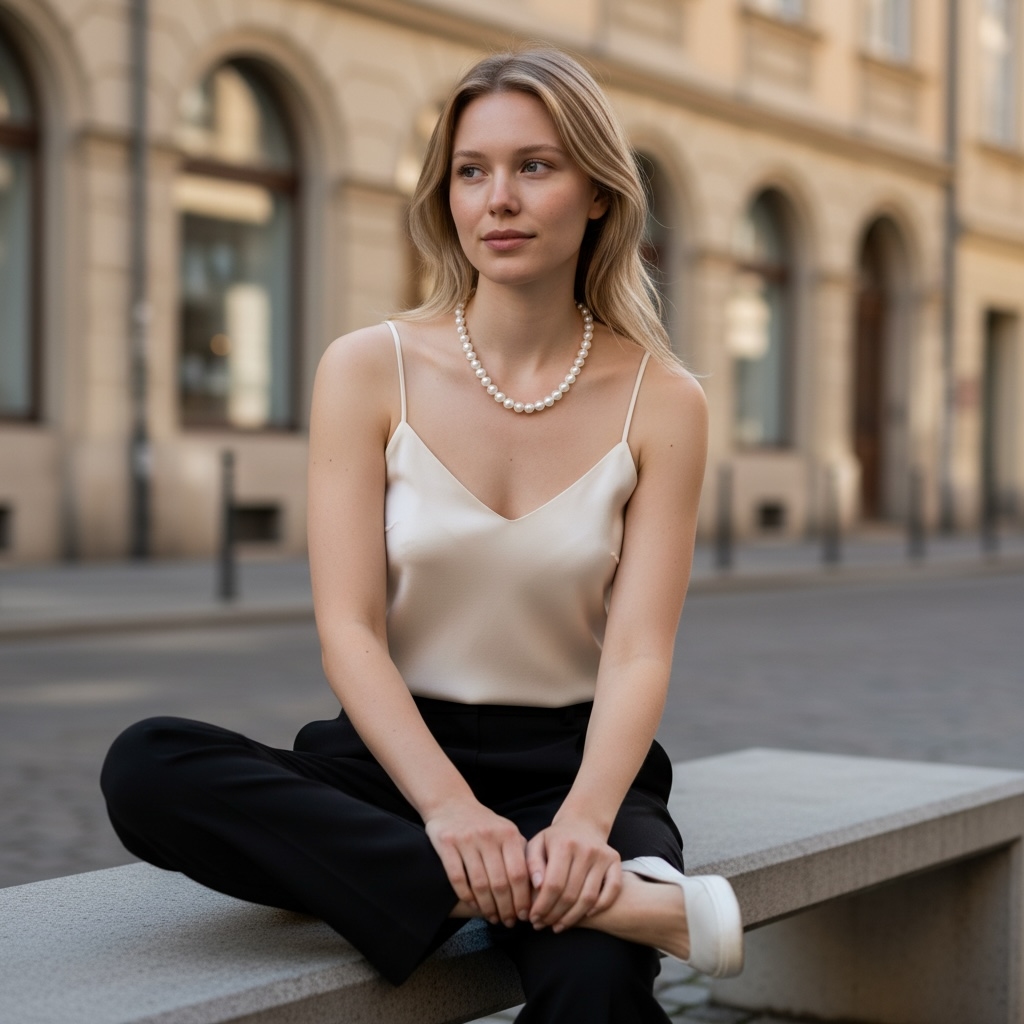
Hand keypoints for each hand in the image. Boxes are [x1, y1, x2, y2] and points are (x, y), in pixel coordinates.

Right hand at [424, 799, 530, 927]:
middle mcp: (489, 835)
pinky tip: (474, 905)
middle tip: (509, 922)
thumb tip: (537, 887)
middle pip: (500, 882)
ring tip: (493, 918)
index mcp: (508, 833)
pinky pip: (458, 878)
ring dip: (487, 907)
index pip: (519, 873)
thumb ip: (521, 853)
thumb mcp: (506, 831)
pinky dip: (467, 896)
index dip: (523, 898)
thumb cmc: (484, 824)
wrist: (451, 804)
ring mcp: (467, 839)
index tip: (524, 915)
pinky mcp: (447, 844)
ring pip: (480, 884)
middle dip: (506, 908)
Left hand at [525, 816, 621, 931]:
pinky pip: (612, 890)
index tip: (534, 918)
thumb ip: (532, 864)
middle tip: (544, 925)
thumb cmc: (554, 840)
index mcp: (563, 844)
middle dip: (554, 915)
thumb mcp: (537, 845)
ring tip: (558, 926)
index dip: (542, 906)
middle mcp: (585, 849)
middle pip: (570, 894)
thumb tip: (537, 886)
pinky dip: (601, 906)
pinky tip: (585, 915)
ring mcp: (602, 855)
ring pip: (589, 897)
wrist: (582, 823)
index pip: (553, 884)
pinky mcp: (615, 860)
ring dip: (573, 917)